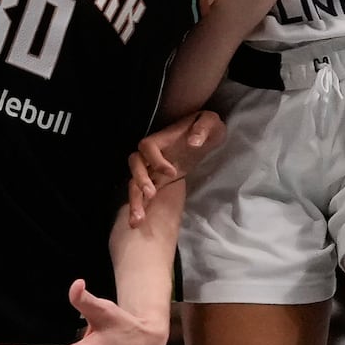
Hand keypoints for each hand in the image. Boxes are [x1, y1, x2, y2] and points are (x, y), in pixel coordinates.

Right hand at [127, 111, 225, 226]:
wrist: (204, 136)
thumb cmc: (206, 127)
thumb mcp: (210, 121)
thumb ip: (203, 128)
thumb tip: (193, 142)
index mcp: (162, 139)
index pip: (148, 146)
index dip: (155, 159)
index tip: (172, 172)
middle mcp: (152, 154)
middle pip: (135, 163)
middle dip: (140, 180)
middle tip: (151, 194)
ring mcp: (152, 167)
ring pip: (134, 181)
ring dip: (135, 199)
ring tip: (138, 220)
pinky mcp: (157, 180)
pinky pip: (142, 193)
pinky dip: (138, 207)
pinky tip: (137, 223)